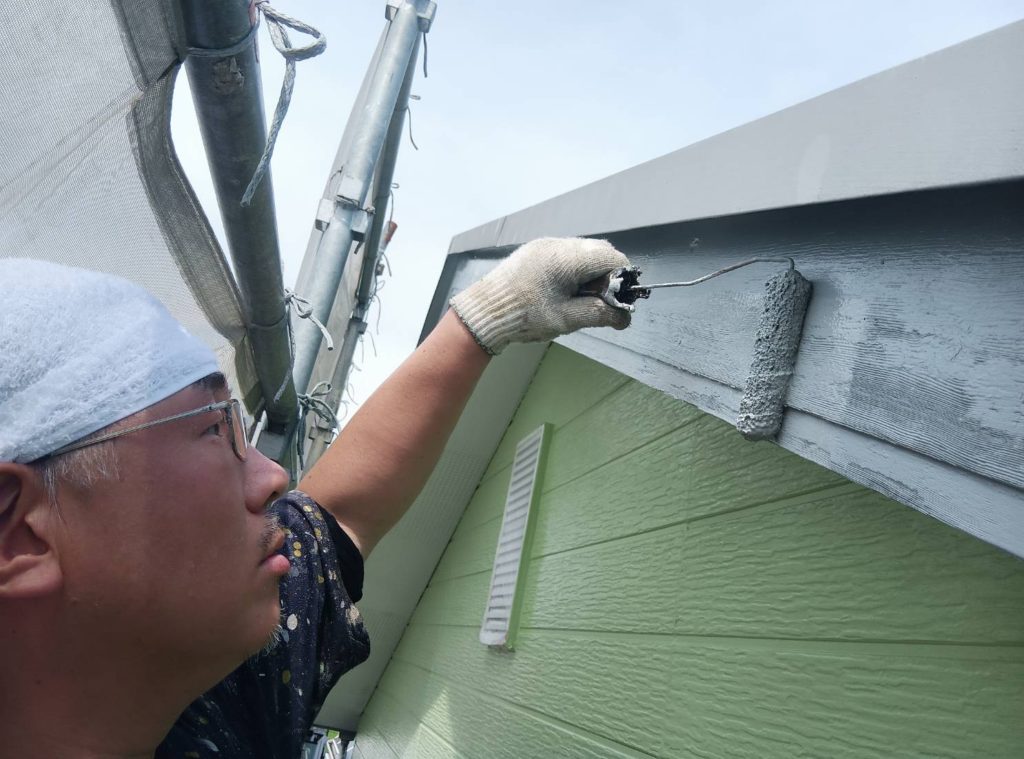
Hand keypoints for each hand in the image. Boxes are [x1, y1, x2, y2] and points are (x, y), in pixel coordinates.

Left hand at [449, 237, 631, 354]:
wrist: (484, 312)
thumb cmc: (525, 316)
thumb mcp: (567, 319)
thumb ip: (600, 314)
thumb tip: (625, 317)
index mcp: (568, 257)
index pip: (612, 257)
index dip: (621, 280)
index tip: (614, 301)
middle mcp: (558, 244)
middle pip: (599, 252)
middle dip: (606, 277)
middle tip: (596, 302)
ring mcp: (545, 245)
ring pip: (583, 253)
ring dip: (589, 274)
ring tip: (577, 299)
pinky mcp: (535, 251)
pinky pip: (566, 255)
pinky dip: (573, 271)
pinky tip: (562, 291)